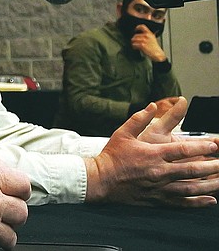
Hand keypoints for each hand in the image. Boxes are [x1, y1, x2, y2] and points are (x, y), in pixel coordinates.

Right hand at [85, 98, 218, 206]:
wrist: (100, 180)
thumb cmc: (111, 155)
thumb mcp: (122, 133)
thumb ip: (139, 119)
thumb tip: (152, 105)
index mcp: (152, 154)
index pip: (182, 150)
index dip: (201, 148)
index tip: (214, 146)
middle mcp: (159, 172)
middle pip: (192, 170)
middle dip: (212, 166)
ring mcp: (159, 187)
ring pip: (191, 188)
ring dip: (210, 185)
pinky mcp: (157, 199)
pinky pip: (182, 202)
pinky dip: (198, 202)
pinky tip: (210, 200)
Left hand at [130, 24, 166, 61]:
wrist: (158, 54)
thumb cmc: (155, 48)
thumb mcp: (153, 39)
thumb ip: (148, 35)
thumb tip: (141, 34)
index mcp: (150, 33)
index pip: (142, 26)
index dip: (137, 27)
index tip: (135, 30)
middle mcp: (147, 36)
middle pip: (135, 35)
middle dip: (134, 39)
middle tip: (135, 42)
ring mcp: (144, 40)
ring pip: (133, 40)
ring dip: (133, 43)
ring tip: (135, 45)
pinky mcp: (142, 45)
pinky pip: (134, 44)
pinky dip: (134, 46)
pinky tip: (136, 48)